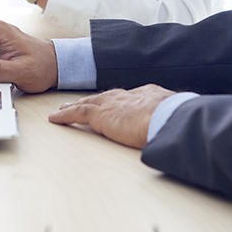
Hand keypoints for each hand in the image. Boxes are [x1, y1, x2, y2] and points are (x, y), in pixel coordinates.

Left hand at [48, 85, 176, 148]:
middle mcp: (129, 96)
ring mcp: (114, 103)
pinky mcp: (100, 114)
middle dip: (93, 100)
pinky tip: (55, 118)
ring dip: (74, 106)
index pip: (128, 98)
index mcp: (148, 96)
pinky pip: (77, 113)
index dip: (117, 102)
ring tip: (63, 110)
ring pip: (88, 103)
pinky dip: (65, 115)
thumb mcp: (175, 121)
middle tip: (82, 103)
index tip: (113, 105)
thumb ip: (168, 125)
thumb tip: (172, 135)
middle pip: (105, 97)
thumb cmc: (176, 124)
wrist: (167, 118)